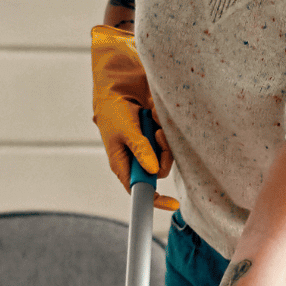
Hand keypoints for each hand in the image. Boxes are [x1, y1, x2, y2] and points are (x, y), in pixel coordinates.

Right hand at [90, 24, 178, 211]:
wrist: (119, 81)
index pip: (138, 190)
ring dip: (164, 140)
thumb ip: (140, 149)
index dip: (155, 200)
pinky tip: (157, 118)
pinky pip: (171, 140)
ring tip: (154, 123)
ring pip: (167, 156)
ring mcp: (149, 147)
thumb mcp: (124, 128)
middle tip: (157, 136)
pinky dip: (166, 129)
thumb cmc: (113, 107)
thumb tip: (153, 172)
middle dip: (162, 155)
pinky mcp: (159, 135)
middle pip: (159, 172)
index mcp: (123, 163)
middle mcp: (137, 159)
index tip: (172, 204)